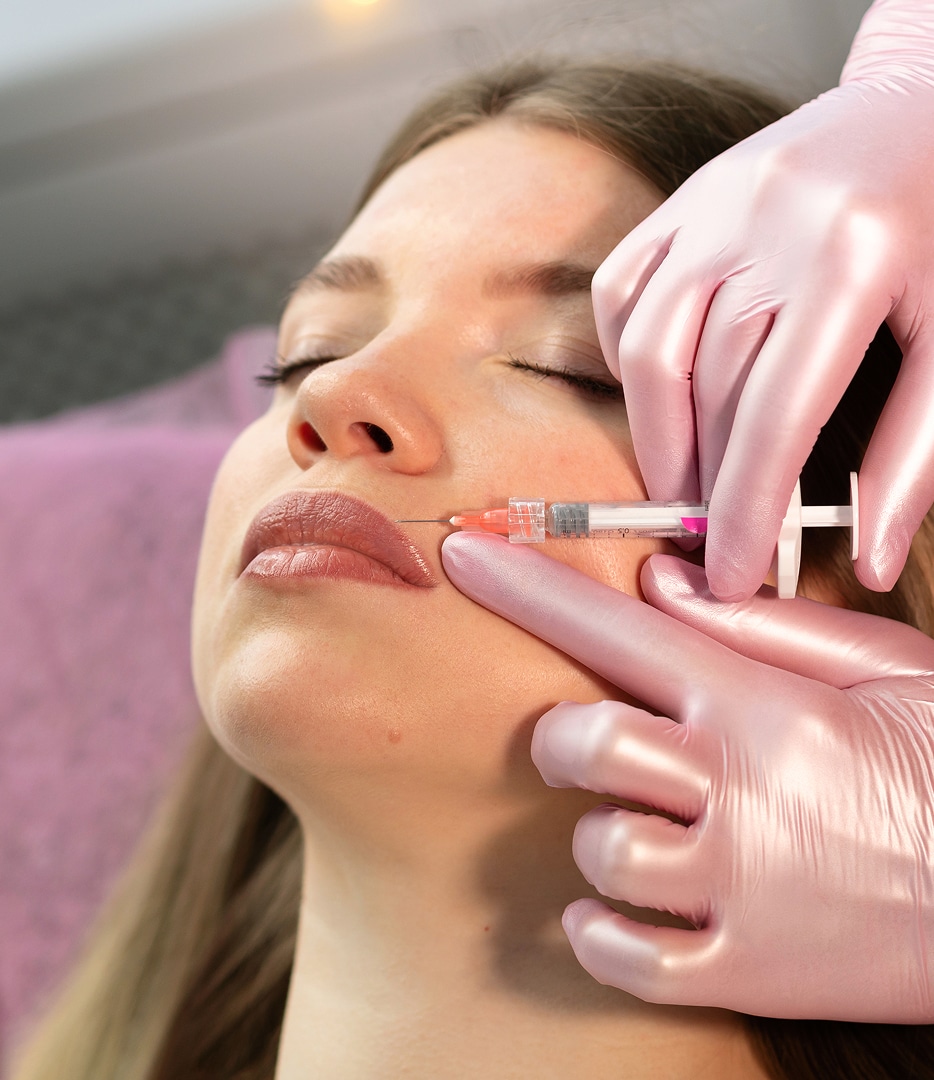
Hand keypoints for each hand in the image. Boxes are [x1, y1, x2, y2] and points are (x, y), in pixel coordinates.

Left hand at [442, 531, 933, 1020]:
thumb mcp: (882, 665)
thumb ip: (760, 623)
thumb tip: (657, 579)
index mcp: (761, 703)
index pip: (618, 629)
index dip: (529, 588)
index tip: (466, 558)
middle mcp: (737, 787)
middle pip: (587, 742)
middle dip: (559, 739)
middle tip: (579, 747)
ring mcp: (740, 885)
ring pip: (600, 850)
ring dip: (596, 836)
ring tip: (633, 833)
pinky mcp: (748, 970)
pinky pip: (629, 960)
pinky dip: (599, 935)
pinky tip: (613, 912)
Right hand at [592, 0, 933, 599]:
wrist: (922, 107)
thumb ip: (913, 452)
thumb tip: (874, 557)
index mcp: (852, 257)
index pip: (776, 418)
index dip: (748, 510)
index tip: (733, 576)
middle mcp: (768, 223)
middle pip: (709, 390)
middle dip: (705, 484)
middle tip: (711, 542)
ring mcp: (713, 204)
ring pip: (649, 346)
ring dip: (656, 434)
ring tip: (679, 486)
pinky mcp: (683, 199)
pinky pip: (623, 290)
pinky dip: (626, 356)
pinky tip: (659, 398)